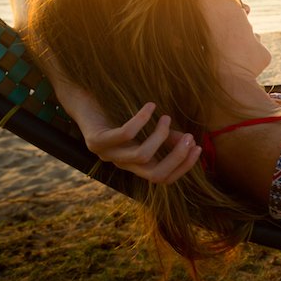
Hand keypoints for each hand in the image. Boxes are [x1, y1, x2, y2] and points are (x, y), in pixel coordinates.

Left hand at [58, 83, 200, 184]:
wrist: (82, 102)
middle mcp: (121, 164)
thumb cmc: (116, 114)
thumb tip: (188, 141)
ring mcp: (107, 154)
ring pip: (142, 156)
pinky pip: (125, 135)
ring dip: (160, 137)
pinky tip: (150, 106)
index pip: (163, 179)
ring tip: (166, 118)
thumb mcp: (145, 128)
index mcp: (134, 164)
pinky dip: (142, 120)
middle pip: (154, 174)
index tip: (198, 147)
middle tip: (190, 137)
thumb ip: (165, 137)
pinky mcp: (96, 140)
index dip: (183, 167)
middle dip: (177, 157)